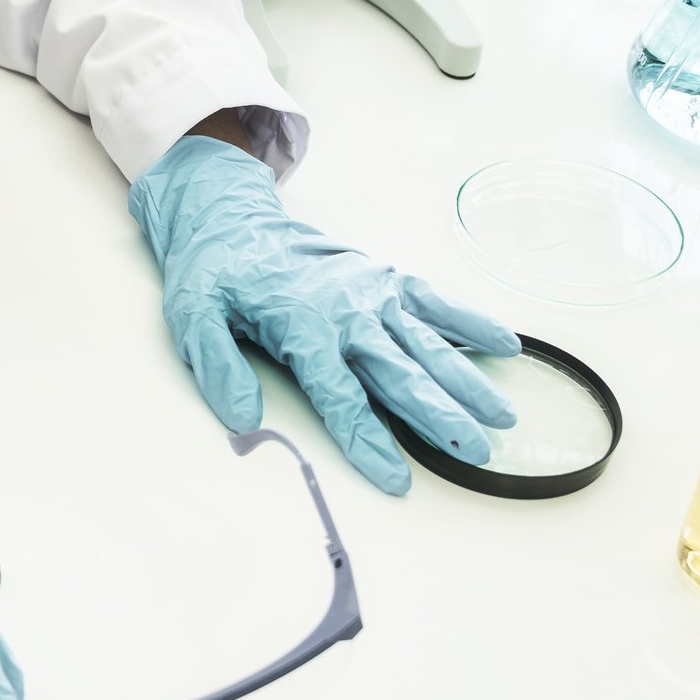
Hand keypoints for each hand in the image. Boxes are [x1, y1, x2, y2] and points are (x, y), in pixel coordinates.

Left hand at [130, 136, 520, 493]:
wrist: (233, 220)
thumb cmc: (216, 274)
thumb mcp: (193, 317)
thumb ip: (218, 368)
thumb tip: (242, 419)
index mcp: (304, 327)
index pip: (339, 397)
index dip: (367, 440)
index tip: (395, 479)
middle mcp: (348, 312)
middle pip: (399, 374)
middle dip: (439, 416)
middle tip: (474, 452)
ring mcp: (373, 294)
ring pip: (426, 345)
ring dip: (464, 381)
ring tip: (501, 417)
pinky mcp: (386, 279)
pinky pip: (434, 302)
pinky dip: (470, 321)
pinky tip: (506, 346)